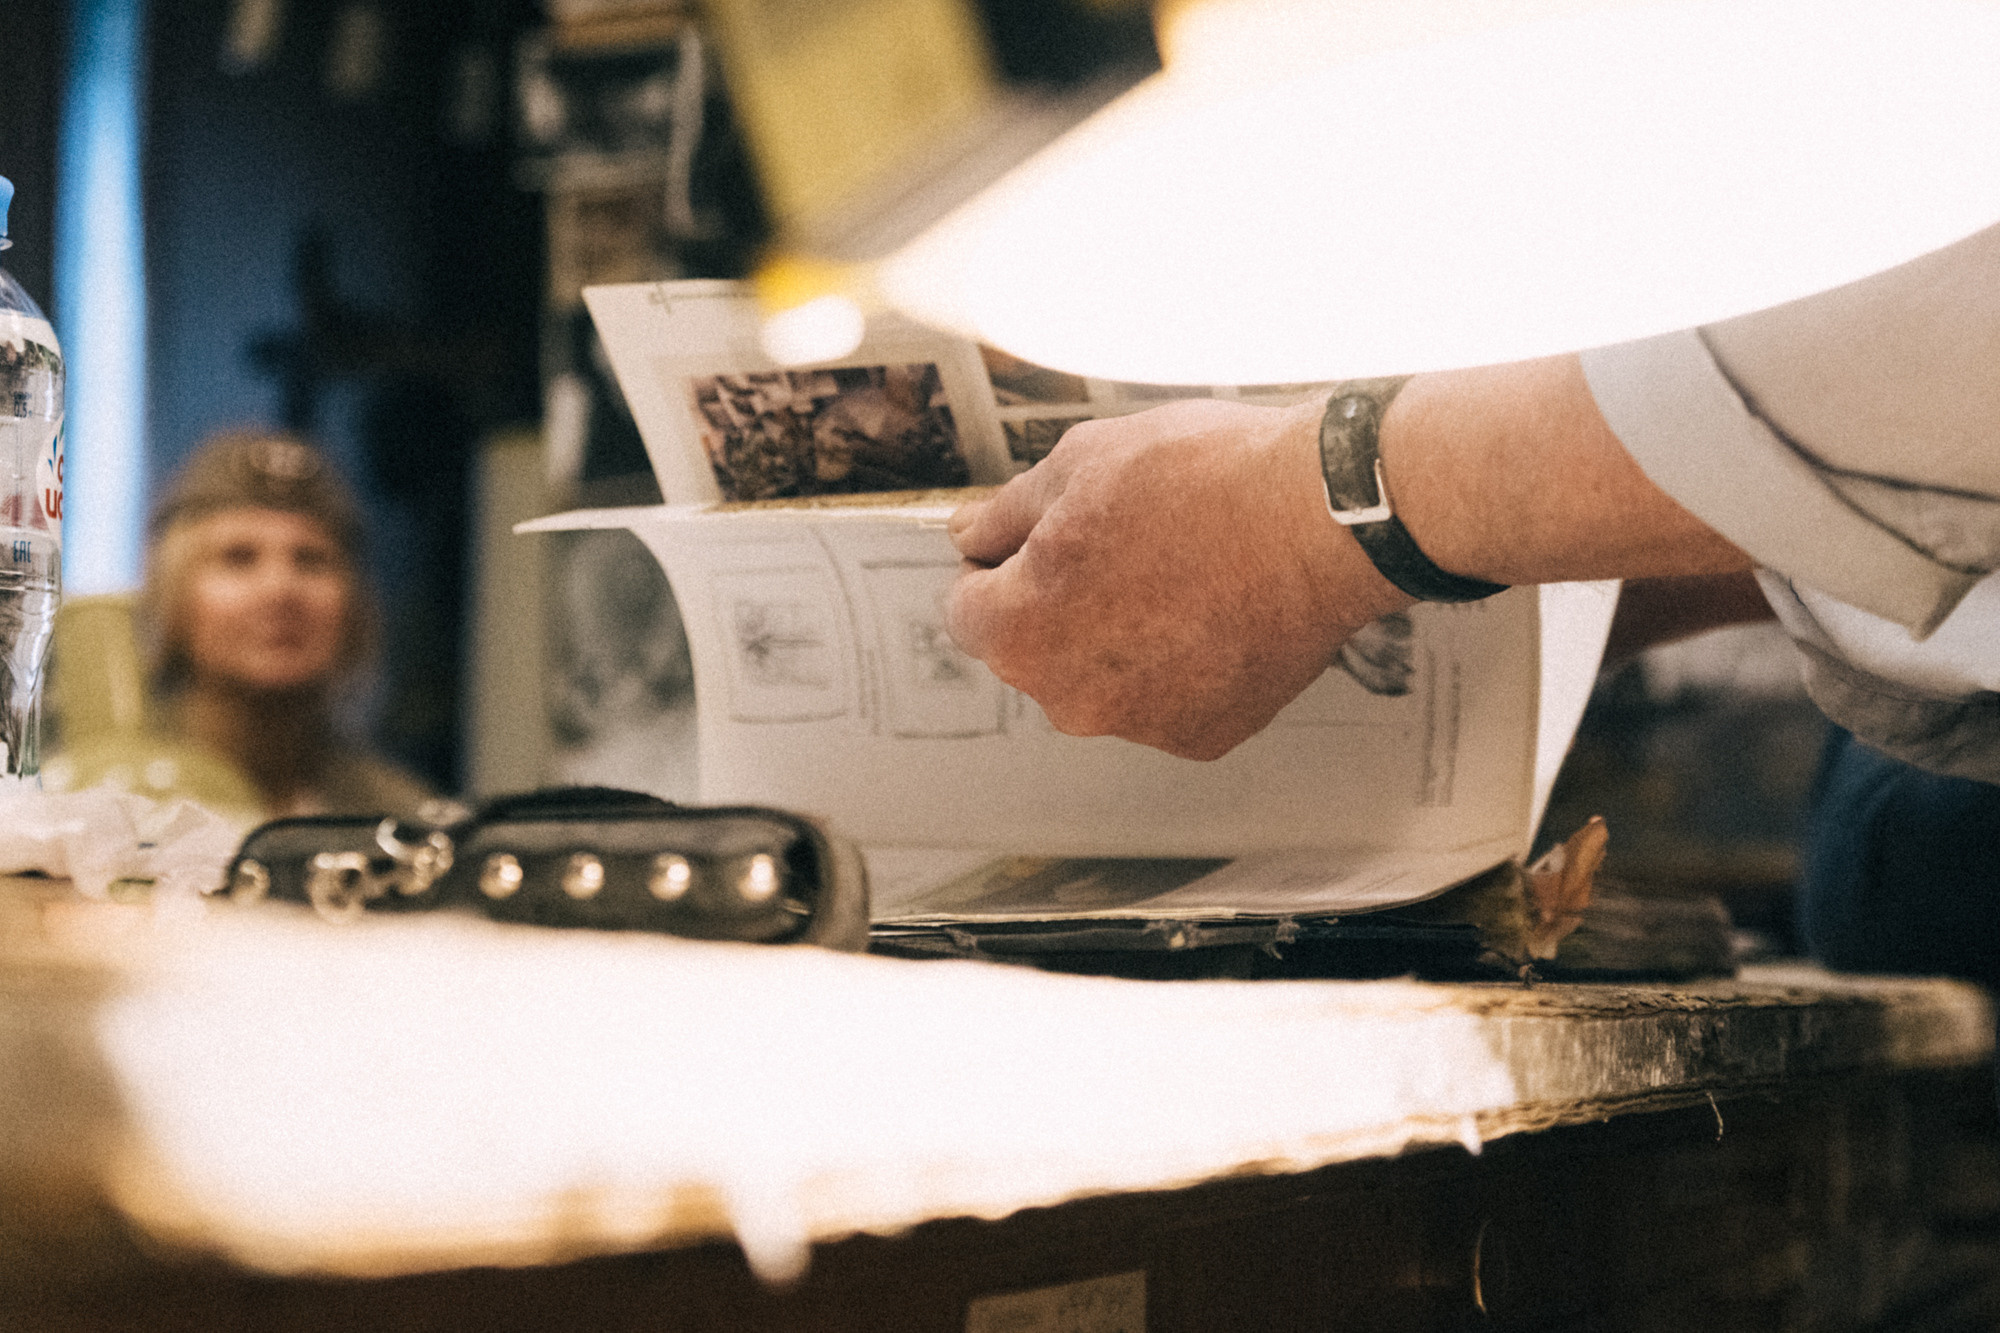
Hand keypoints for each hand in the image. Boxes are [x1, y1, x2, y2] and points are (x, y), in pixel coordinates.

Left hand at [946, 398, 1411, 759]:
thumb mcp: (1080, 462)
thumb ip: (1006, 514)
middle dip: (1060, 603)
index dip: (997, 564)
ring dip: (1121, 635)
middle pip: (1035, 650)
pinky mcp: (1203, 735)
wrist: (1322, 518)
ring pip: (1102, 678)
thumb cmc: (1206, 482)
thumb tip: (971, 535)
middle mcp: (1068, 698)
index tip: (1036, 540)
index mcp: (1019, 631)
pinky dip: (1180, 662)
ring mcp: (1139, 724)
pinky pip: (1167, 697)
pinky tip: (1215, 608)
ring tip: (1179, 571)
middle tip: (1122, 543)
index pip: (967, 609)